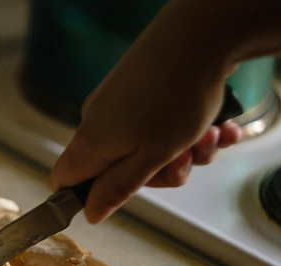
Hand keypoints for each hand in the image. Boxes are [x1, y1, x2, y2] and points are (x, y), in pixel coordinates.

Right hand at [49, 0, 280, 223]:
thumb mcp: (150, 158)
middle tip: (183, 162)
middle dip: (155, 174)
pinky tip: (217, 127)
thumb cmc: (175, 97)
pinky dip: (188, 131)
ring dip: (180, 152)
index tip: (117, 198)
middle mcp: (99, 121)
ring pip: (144, 147)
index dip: (83, 197)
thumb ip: (118, 188)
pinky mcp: (140, 90)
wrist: (200, 36)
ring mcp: (119, 103)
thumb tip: (91, 213)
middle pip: (115, 169)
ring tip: (208, 138)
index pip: (63, 181)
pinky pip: (158, 124)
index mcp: (92, 143)